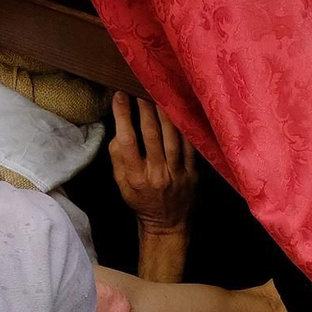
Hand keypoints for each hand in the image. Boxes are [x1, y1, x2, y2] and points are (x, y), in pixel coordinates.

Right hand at [109, 91, 197, 236]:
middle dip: (144, 107)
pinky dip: (183, 126)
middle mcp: (157, 174)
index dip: (122, 115)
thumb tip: (118, 127)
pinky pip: (189, 145)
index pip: (127, 140)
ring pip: (172, 136)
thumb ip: (117, 156)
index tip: (119, 95)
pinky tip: (179, 110)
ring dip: (165, 112)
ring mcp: (178, 173)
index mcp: (136, 177)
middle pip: (151, 134)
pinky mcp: (193, 172)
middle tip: (140, 88)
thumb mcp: (120, 182)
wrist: (167, 223)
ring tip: (158, 93)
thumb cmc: (140, 199)